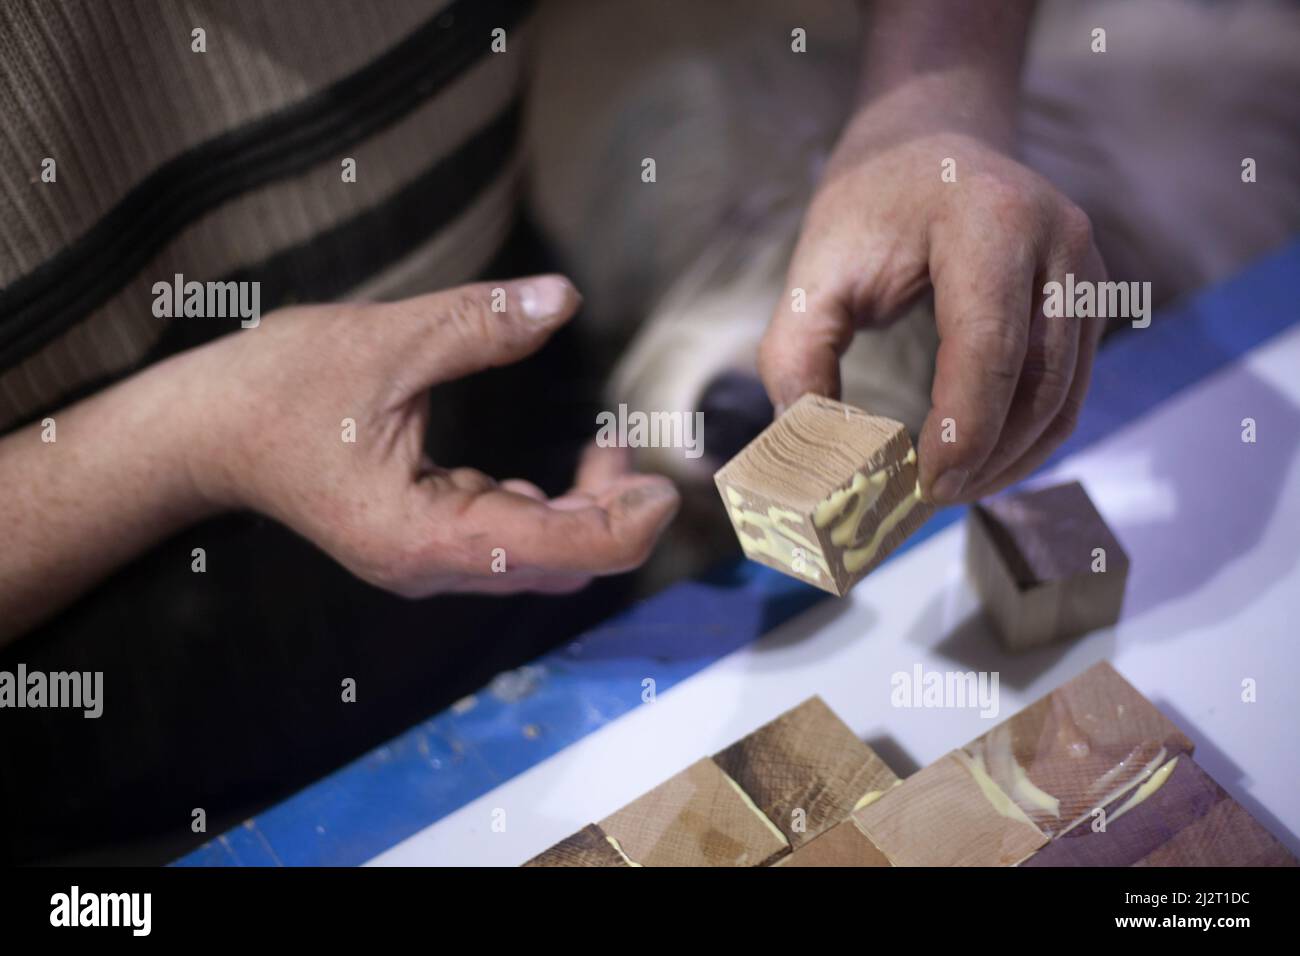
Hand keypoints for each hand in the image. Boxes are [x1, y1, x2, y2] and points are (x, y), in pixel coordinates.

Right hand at [184, 276, 678, 595]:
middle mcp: (431, 565)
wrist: (203, 431)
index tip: (665, 480)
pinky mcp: (421, 544)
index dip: (625, 523)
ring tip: (609, 452)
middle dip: (613, 515)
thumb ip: (481, 323)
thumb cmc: (279, 389)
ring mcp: (425, 561)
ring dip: (586, 515)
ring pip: (538, 562)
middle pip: (558, 567)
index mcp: (424, 535)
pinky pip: (508, 545)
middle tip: (639, 451)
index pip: (559, 552)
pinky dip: (551, 514)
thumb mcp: (386, 341)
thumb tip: (561, 297)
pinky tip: (563, 474)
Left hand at [759, 96, 1105, 503]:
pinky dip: (1027, 436)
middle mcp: (1059, 243)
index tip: (922, 487)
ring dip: (1011, 459)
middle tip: (926, 501)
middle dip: (985, 458)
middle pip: (1039, 383)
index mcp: (991, 222)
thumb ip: (798, 358)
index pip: (990, 348)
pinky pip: (1070, 387)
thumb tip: (806, 451)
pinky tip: (979, 460)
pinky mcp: (1090, 299)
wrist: (929, 140)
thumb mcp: (816, 271)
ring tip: (948, 490)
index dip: (962, 430)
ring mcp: (1087, 271)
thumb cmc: (869, 205)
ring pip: (1065, 397)